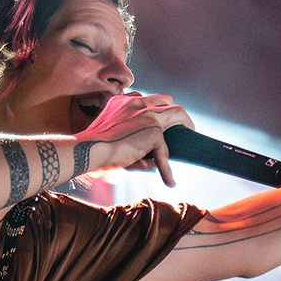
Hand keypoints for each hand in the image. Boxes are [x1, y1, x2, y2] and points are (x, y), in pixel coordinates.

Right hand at [78, 92, 193, 186]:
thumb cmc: (93, 148)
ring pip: (177, 113)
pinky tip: (169, 181)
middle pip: (166, 99)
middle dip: (175, 111)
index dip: (155, 107)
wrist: (90, 149)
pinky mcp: (154, 129)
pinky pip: (165, 151)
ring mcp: (147, 114)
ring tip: (190, 135)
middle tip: (182, 125)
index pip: (144, 98)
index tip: (159, 118)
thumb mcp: (110, 138)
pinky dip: (166, 168)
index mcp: (122, 102)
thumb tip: (151, 164)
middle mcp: (136, 103)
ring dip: (186, 124)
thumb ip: (129, 143)